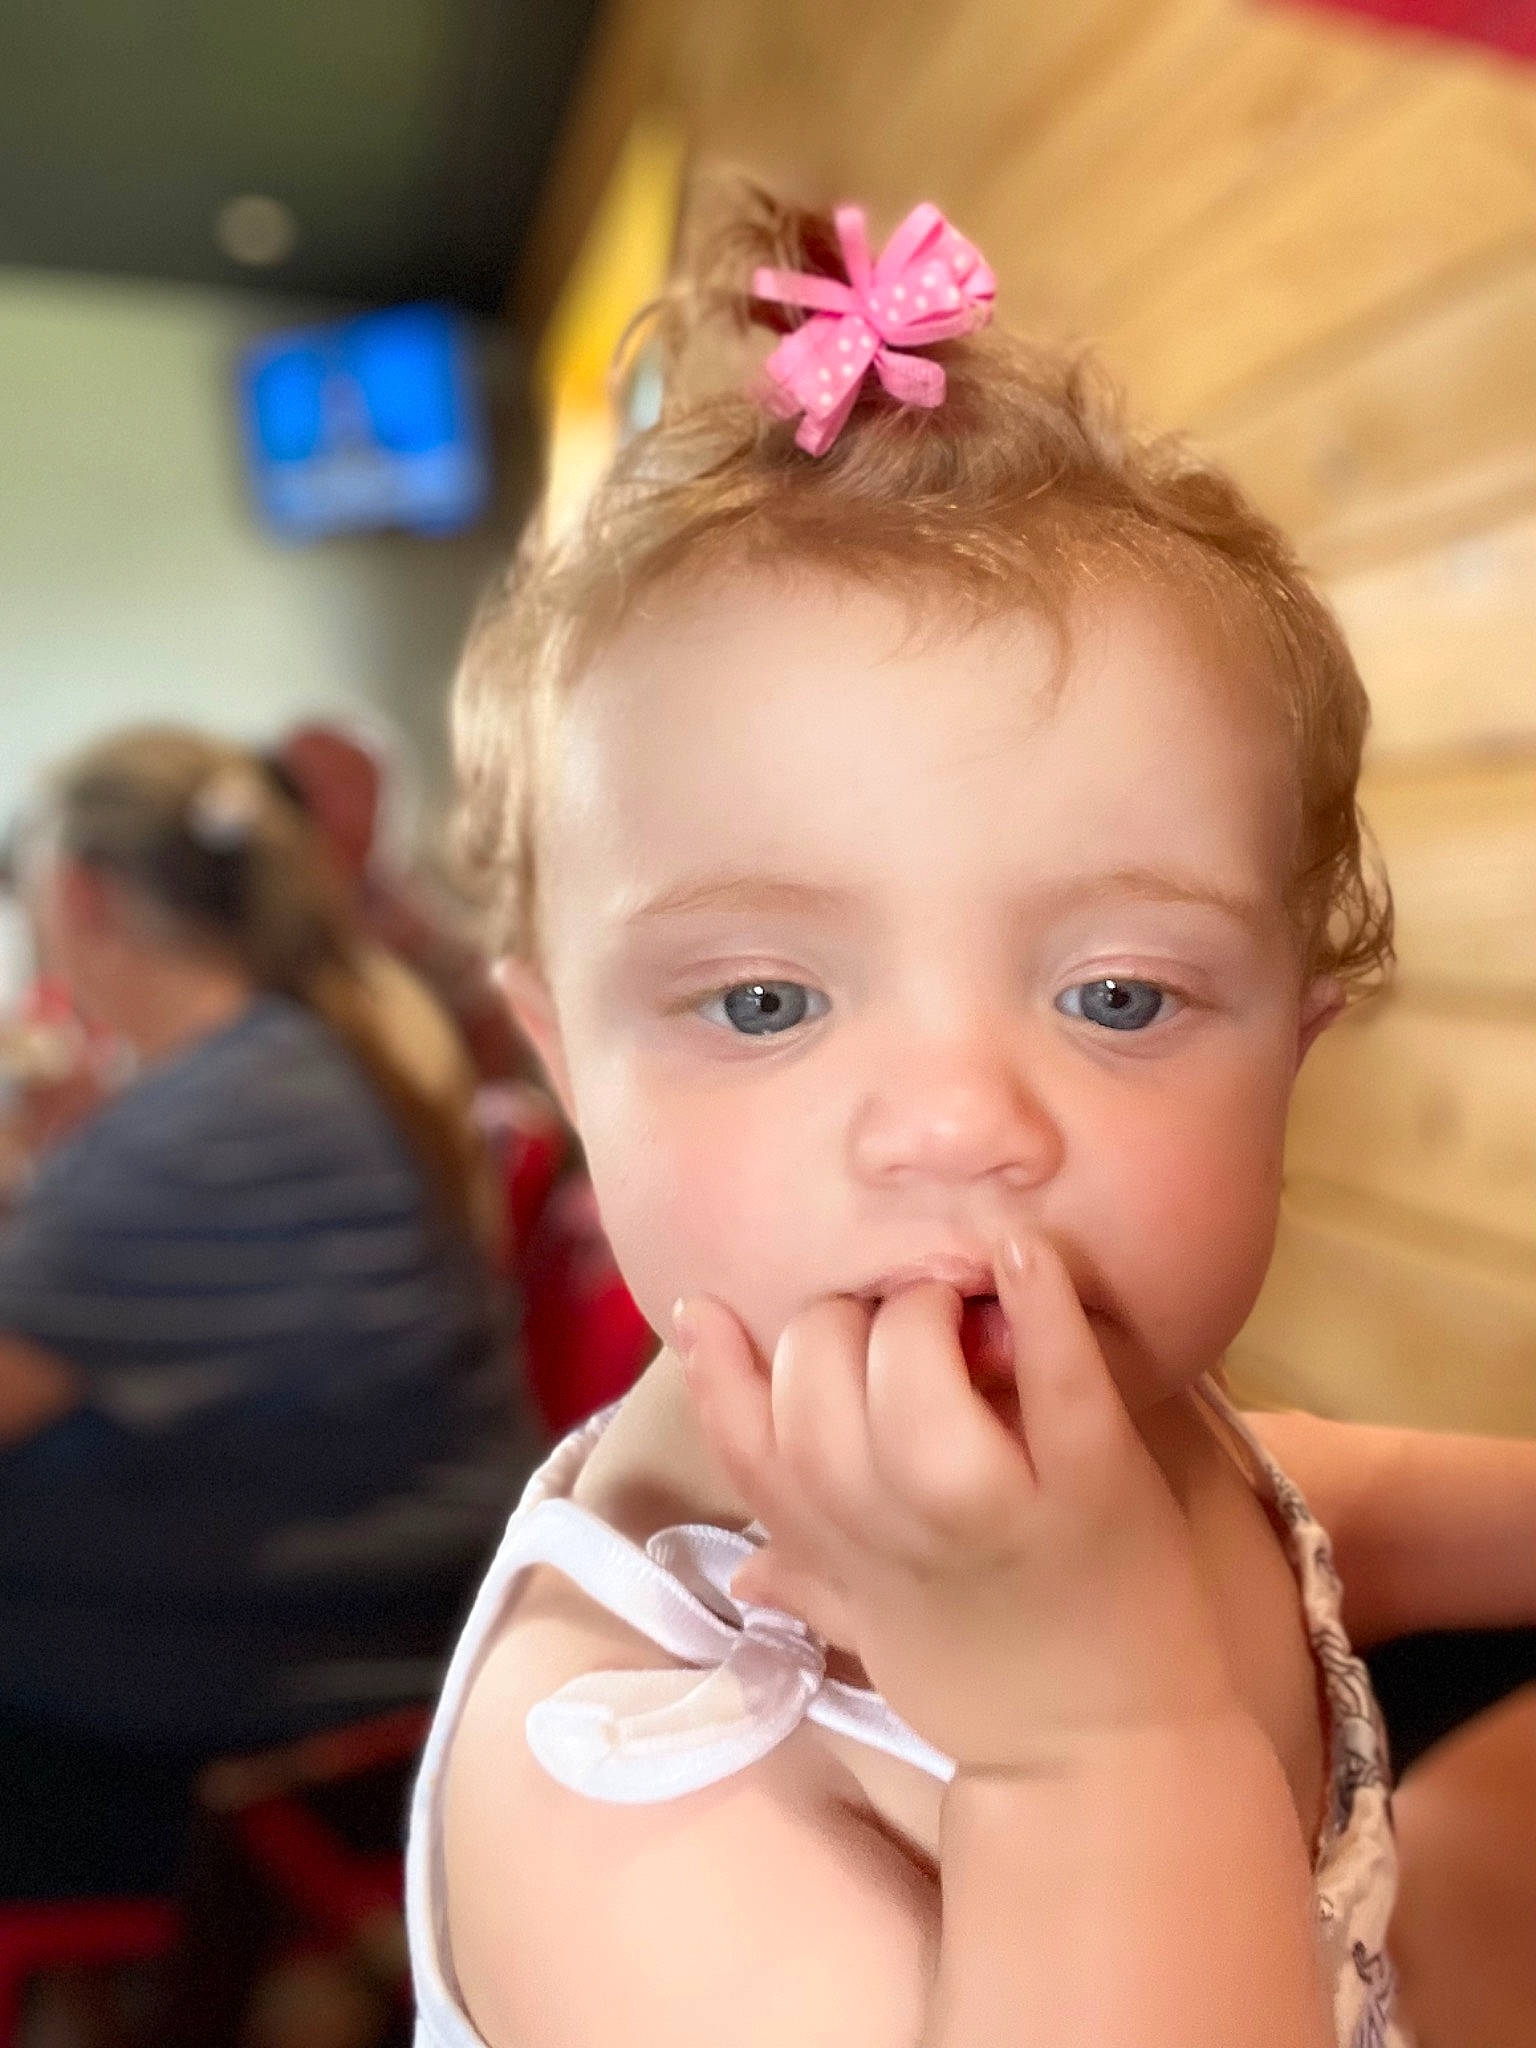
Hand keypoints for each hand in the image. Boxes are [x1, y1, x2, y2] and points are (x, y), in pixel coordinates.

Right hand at [673, 1233, 1237, 1772]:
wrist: (1108, 1765)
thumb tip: (737, 1570)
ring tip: (959, 1303)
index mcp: (840, 1550)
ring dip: (923, 1310)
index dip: (719, 1367)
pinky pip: (1056, 1372)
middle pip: (816, 1380)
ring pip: (909, 1366)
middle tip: (892, 1320)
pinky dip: (1041, 1298)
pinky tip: (1026, 1251)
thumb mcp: (876, 1637)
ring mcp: (992, 1501)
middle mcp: (897, 1523)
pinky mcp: (1090, 1481)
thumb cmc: (983, 1686)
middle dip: (837, 1321)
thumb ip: (809, 1584)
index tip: (710, 1309)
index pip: (745, 1443)